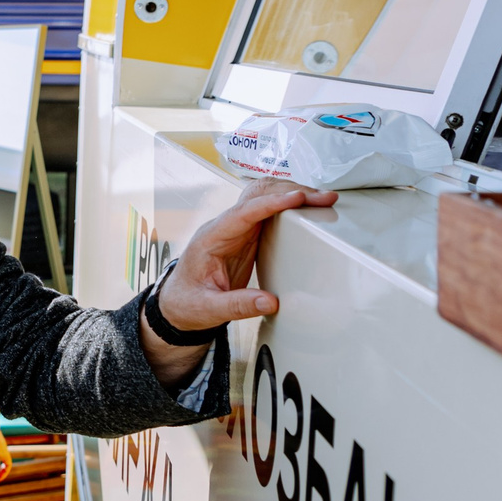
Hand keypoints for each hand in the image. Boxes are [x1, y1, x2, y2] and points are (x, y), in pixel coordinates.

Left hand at [148, 183, 338, 342]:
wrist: (179, 303)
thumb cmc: (188, 302)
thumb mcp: (208, 308)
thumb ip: (237, 305)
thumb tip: (269, 302)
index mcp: (211, 238)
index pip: (243, 212)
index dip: (271, 203)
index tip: (297, 198)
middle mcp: (224, 228)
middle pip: (257, 196)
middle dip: (290, 192)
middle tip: (322, 199)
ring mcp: (236, 229)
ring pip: (264, 198)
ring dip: (292, 194)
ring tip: (322, 199)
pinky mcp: (248, 236)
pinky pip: (269, 212)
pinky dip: (290, 206)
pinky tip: (308, 209)